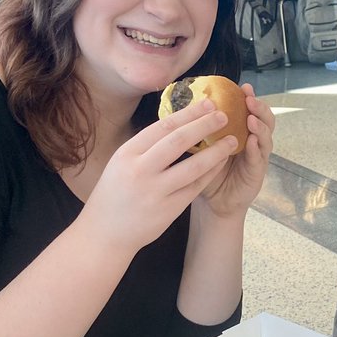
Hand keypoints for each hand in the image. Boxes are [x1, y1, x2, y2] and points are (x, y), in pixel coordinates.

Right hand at [78, 100, 238, 255]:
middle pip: (179, 141)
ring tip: (232, 140)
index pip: (163, 126)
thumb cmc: (114, 193)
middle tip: (224, 115)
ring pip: (193, 166)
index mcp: (127, 153)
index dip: (189, 113)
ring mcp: (155, 192)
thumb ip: (146, 146)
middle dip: (204, 125)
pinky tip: (222, 163)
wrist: (104, 233)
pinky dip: (211, 173)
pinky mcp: (168, 210)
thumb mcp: (121, 162)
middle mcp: (140, 170)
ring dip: (216, 151)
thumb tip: (178, 123)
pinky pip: (196, 187)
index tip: (208, 103)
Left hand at [198, 84, 274, 217]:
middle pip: (265, 120)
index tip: (243, 87)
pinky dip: (256, 148)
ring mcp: (257, 157)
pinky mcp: (257, 173)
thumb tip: (184, 108)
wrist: (213, 203)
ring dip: (260, 126)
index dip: (249, 98)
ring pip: (266, 138)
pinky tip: (252, 141)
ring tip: (251, 119)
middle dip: (259, 108)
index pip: (249, 111)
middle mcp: (253, 142)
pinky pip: (259, 158)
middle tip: (250, 99)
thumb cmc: (206, 173)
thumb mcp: (201, 148)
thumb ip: (200, 131)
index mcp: (241, 132)